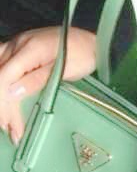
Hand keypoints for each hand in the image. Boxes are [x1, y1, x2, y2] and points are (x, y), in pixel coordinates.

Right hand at [0, 26, 96, 143]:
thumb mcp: (64, 70)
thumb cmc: (82, 54)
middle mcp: (19, 44)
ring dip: (1, 98)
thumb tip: (12, 93)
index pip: (5, 77)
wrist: (92, 41)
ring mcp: (17, 45)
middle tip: (13, 131)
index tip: (12, 126)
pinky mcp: (19, 49)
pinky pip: (2, 66)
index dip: (5, 104)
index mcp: (31, 48)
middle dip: (3, 107)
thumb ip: (36, 80)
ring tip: (8, 122)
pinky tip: (5, 101)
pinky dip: (2, 85)